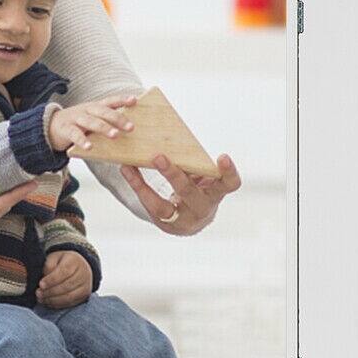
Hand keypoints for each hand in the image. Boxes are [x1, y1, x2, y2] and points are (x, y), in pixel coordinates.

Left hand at [36, 249, 93, 308]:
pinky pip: (70, 303)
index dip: (52, 280)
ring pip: (69, 297)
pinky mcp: (84, 295)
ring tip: (41, 299)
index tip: (41, 284)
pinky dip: (57, 304)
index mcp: (75, 260)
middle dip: (50, 291)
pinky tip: (48, 302)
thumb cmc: (62, 263)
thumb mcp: (53, 258)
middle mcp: (84, 273)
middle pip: (66, 286)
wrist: (77, 267)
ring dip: (53, 300)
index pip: (64, 271)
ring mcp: (85, 285)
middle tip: (38, 293)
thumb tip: (46, 279)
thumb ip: (49, 266)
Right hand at [48, 94, 137, 154]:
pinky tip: (89, 147)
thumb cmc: (79, 123)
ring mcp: (76, 119)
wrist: (51, 125)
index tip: (135, 100)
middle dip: (118, 118)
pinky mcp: (66, 129)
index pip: (111, 101)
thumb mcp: (93, 118)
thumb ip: (107, 121)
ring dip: (104, 128)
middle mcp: (87, 110)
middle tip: (131, 127)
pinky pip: (75, 135)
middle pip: (104, 112)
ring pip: (91, 122)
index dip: (122, 99)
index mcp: (96, 107)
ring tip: (115, 135)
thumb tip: (130, 129)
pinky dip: (82, 141)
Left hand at [120, 153, 241, 235]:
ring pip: (163, 206)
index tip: (222, 156)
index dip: (228, 172)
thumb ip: (196, 164)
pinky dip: (137, 186)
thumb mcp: (204, 179)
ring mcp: (182, 219)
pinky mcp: (165, 224)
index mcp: (217, 193)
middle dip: (173, 175)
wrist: (191, 220)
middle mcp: (202, 208)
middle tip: (159, 157)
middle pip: (189, 192)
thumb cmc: (200, 189)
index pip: (230, 184)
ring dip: (146, 186)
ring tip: (133, 166)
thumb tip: (173, 134)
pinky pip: (148, 206)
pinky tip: (127, 170)